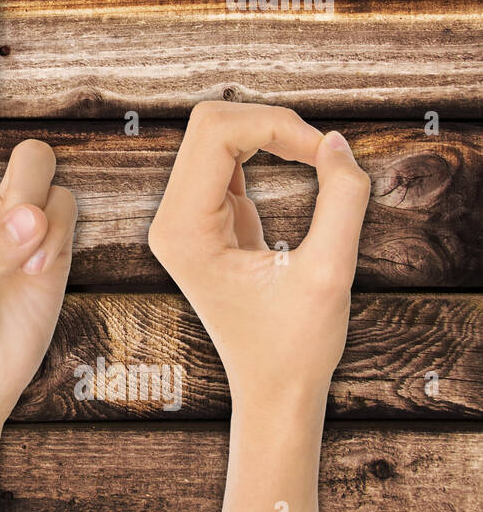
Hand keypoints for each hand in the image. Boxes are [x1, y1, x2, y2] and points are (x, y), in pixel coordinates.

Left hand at [147, 101, 370, 511]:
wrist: (273, 388)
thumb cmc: (296, 345)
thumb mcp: (330, 274)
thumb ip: (341, 202)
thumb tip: (336, 142)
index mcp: (182, 230)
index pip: (215, 133)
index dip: (276, 125)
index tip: (325, 153)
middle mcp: (170, 219)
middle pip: (210, 123)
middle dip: (271, 123)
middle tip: (324, 153)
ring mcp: (182, 217)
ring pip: (217, 134)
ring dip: (271, 133)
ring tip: (318, 160)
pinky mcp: (203, 217)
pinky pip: (228, 157)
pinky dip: (267, 148)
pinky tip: (304, 165)